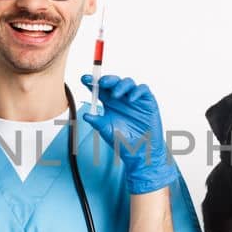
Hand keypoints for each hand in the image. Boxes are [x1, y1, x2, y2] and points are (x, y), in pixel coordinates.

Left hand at [79, 74, 177, 194]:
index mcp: (109, 103)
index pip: (99, 89)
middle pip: (113, 82)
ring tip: (115, 94)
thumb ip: (97, 122)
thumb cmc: (123, 141)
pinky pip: (143, 89)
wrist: (140, 151)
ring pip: (128, 82)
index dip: (92, 81)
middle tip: (101, 83)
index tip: (84, 79)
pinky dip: (137, 91)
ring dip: (120, 85)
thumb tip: (86, 115)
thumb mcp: (107, 131)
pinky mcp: (147, 101)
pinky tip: (131, 99)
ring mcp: (134, 99)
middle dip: (106, 79)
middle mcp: (121, 98)